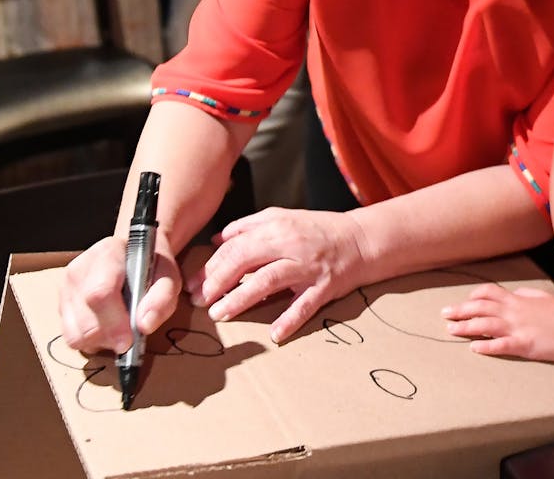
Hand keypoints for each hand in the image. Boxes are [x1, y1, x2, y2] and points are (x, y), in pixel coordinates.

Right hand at [59, 235, 181, 354]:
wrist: (134, 254)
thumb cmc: (151, 266)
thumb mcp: (168, 276)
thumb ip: (162, 298)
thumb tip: (144, 326)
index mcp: (106, 255)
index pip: (100, 294)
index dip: (114, 324)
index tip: (129, 342)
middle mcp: (79, 270)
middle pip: (85, 322)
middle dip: (110, 339)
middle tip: (130, 338)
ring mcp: (66, 289)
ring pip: (75, 335)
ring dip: (100, 343)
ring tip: (118, 331)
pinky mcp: (61, 306)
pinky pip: (71, 337)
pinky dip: (90, 342)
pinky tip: (107, 329)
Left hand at [186, 207, 370, 342]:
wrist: (361, 240)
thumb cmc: (318, 230)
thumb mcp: (282, 218)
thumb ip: (248, 226)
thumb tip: (217, 240)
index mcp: (277, 227)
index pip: (235, 246)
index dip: (211, 266)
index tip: (192, 284)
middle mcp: (291, 245)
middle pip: (246, 260)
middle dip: (218, 282)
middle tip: (199, 301)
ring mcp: (308, 267)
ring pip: (269, 281)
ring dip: (241, 299)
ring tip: (220, 314)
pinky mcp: (325, 287)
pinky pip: (305, 305)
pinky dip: (290, 320)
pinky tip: (274, 334)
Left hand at [440, 283, 553, 361]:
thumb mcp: (542, 297)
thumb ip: (526, 295)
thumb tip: (515, 294)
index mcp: (517, 300)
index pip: (489, 293)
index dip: (473, 297)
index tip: (464, 303)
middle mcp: (514, 311)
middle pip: (480, 308)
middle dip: (460, 310)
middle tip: (444, 315)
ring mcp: (518, 328)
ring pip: (485, 325)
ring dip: (466, 327)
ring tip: (450, 330)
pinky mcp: (523, 345)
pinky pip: (501, 345)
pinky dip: (486, 346)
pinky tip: (473, 349)